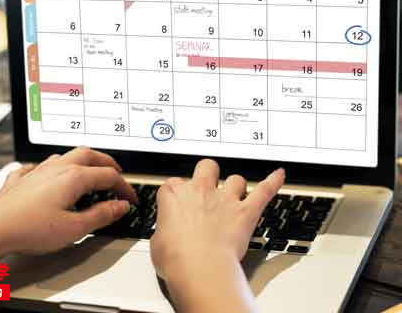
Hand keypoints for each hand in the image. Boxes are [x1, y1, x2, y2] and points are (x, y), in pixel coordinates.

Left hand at [0, 147, 137, 256]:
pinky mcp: (20, 180)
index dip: (124, 187)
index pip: (108, 176)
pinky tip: (47, 175)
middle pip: (88, 155)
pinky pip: (37, 166)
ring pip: (64, 156)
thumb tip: (119, 206)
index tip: (130, 199)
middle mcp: (55, 168)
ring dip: (81, 161)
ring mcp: (36, 172)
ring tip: (88, 172)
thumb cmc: (29, 229)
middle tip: (116, 173)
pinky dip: (49, 169)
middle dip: (106, 162)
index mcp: (73, 178)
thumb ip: (101, 215)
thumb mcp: (74, 229)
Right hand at [150, 160, 284, 311]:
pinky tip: (278, 175)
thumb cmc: (176, 258)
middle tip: (207, 185)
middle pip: (206, 167)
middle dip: (208, 173)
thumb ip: (164, 230)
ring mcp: (225, 200)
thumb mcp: (156, 241)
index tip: (177, 204)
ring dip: (236, 186)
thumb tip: (167, 234)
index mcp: (174, 194)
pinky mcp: (246, 213)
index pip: (173, 184)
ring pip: (236, 179)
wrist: (199, 269)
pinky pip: (264, 191)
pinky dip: (273, 182)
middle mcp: (200, 191)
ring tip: (235, 194)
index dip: (177, 194)